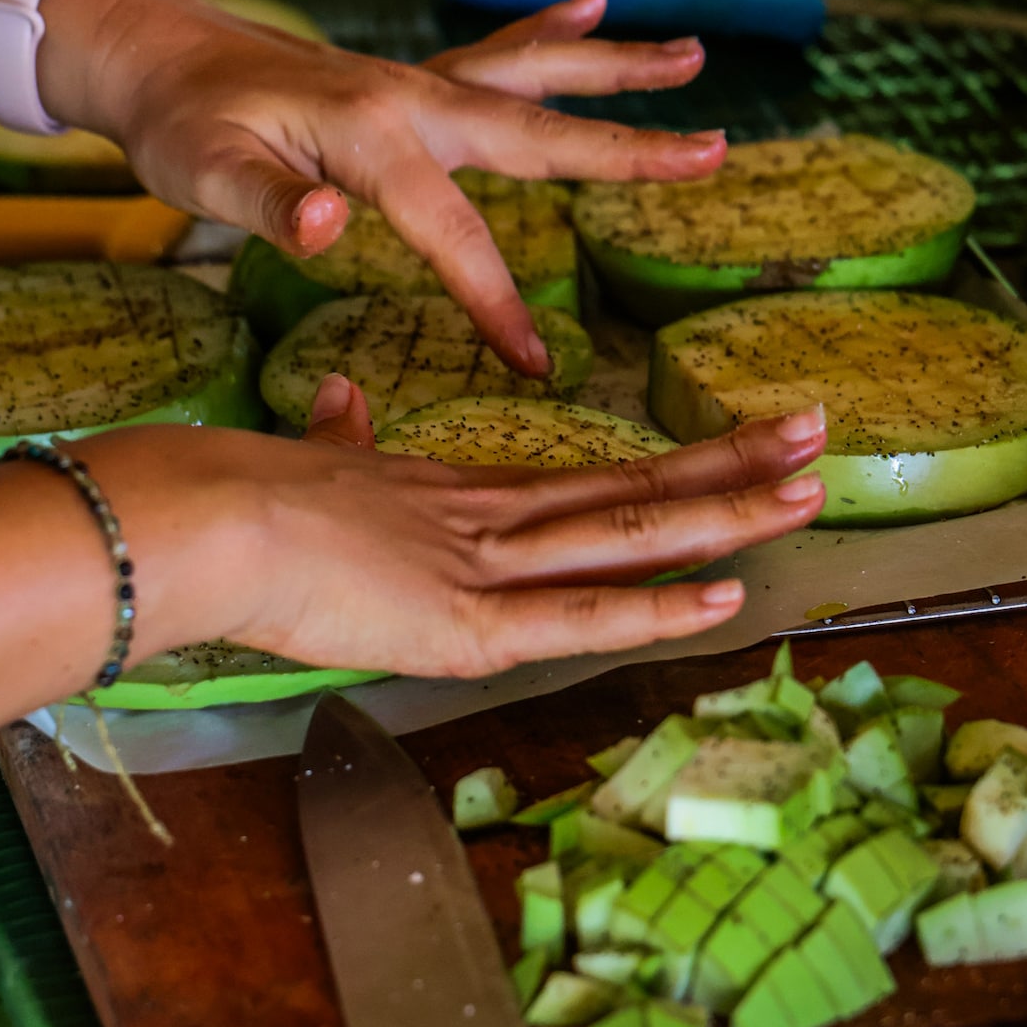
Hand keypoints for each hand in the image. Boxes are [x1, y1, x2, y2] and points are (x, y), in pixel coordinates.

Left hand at [72, 0, 721, 373]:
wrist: (152, 53)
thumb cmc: (178, 124)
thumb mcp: (203, 174)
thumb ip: (269, 205)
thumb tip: (328, 231)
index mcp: (373, 135)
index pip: (455, 233)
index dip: (497, 301)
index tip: (538, 362)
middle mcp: (412, 98)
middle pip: (539, 128)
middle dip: (629, 148)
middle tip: (713, 151)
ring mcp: (415, 82)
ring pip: (533, 75)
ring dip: (613, 69)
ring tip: (689, 56)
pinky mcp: (407, 81)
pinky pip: (494, 54)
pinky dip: (547, 31)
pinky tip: (593, 4)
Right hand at [214, 380, 826, 678]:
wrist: (209, 515)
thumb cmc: (249, 496)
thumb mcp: (315, 461)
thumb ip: (344, 437)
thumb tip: (344, 399)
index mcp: (467, 499)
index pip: (600, 480)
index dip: (682, 464)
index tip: (752, 438)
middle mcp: (496, 522)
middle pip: (637, 491)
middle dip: (734, 467)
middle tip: (817, 432)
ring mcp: (488, 569)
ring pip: (628, 537)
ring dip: (724, 517)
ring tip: (808, 489)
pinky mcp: (465, 626)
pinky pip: (576, 617)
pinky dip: (652, 610)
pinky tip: (723, 596)